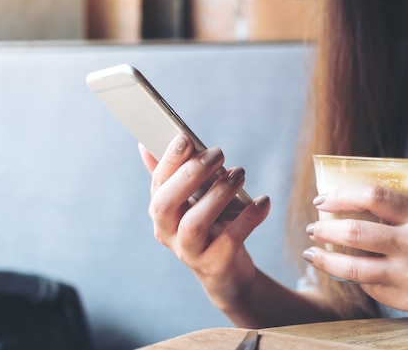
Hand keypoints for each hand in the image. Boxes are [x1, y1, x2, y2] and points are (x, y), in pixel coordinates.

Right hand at [139, 134, 270, 309]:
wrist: (228, 272)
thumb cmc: (210, 227)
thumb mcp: (191, 200)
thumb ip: (173, 174)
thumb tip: (144, 144)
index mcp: (161, 211)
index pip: (158, 183)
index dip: (170, 159)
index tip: (186, 136)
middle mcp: (167, 232)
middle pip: (166, 204)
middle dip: (191, 174)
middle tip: (218, 153)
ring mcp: (189, 252)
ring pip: (194, 224)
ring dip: (218, 195)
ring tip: (239, 175)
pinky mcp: (214, 265)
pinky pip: (229, 240)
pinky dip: (248, 218)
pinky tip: (263, 201)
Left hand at [303, 184, 407, 323]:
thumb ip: (407, 210)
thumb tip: (367, 201)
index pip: (372, 196)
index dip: (341, 195)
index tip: (323, 199)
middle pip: (354, 233)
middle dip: (324, 229)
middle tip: (312, 227)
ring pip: (353, 268)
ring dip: (325, 260)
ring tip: (311, 254)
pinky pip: (371, 288)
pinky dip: (353, 278)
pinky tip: (343, 273)